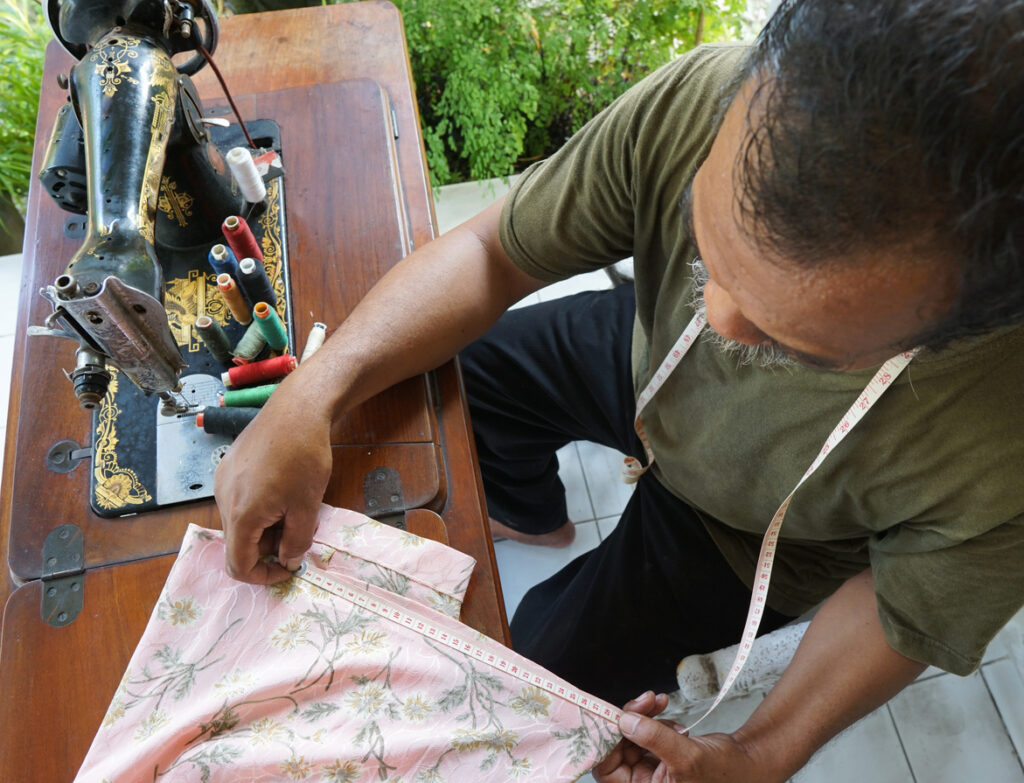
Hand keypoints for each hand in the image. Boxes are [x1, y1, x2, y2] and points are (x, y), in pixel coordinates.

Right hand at [213, 384, 333, 584]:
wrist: (296, 410)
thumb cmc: (304, 458)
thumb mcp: (307, 507)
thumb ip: (296, 542)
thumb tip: (288, 561)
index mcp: (241, 515)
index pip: (238, 566)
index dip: (264, 577)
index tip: (288, 568)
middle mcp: (223, 500)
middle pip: (238, 544)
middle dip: (267, 548)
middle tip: (298, 534)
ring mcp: (222, 482)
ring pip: (239, 522)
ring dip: (264, 527)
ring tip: (294, 509)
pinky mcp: (228, 467)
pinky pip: (238, 500)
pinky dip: (258, 508)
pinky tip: (282, 492)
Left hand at [593, 692, 767, 782]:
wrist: (747, 763)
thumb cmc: (725, 773)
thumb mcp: (688, 757)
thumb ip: (655, 739)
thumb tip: (624, 721)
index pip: (606, 771)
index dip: (605, 743)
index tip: (611, 716)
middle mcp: (643, 782)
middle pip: (617, 746)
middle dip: (629, 719)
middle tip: (643, 700)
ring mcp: (649, 766)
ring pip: (630, 733)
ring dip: (643, 715)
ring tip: (660, 704)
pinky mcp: (658, 752)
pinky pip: (644, 729)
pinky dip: (653, 716)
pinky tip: (668, 710)